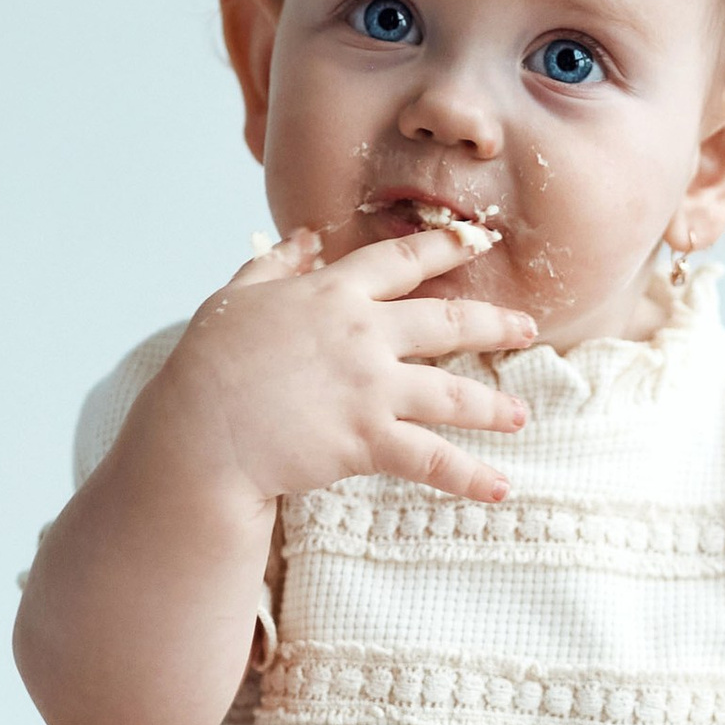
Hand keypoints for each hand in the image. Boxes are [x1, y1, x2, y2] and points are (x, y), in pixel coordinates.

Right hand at [158, 221, 540, 509]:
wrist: (198, 430)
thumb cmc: (208, 364)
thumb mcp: (237, 297)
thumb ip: (277, 262)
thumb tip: (306, 236)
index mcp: (332, 293)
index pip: (402, 259)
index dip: (446, 246)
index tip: (480, 240)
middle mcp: (362, 334)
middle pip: (446, 322)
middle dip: (493, 324)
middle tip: (527, 328)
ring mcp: (370, 387)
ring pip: (452, 393)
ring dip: (492, 407)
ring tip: (520, 415)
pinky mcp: (367, 438)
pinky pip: (432, 459)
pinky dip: (470, 476)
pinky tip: (502, 488)